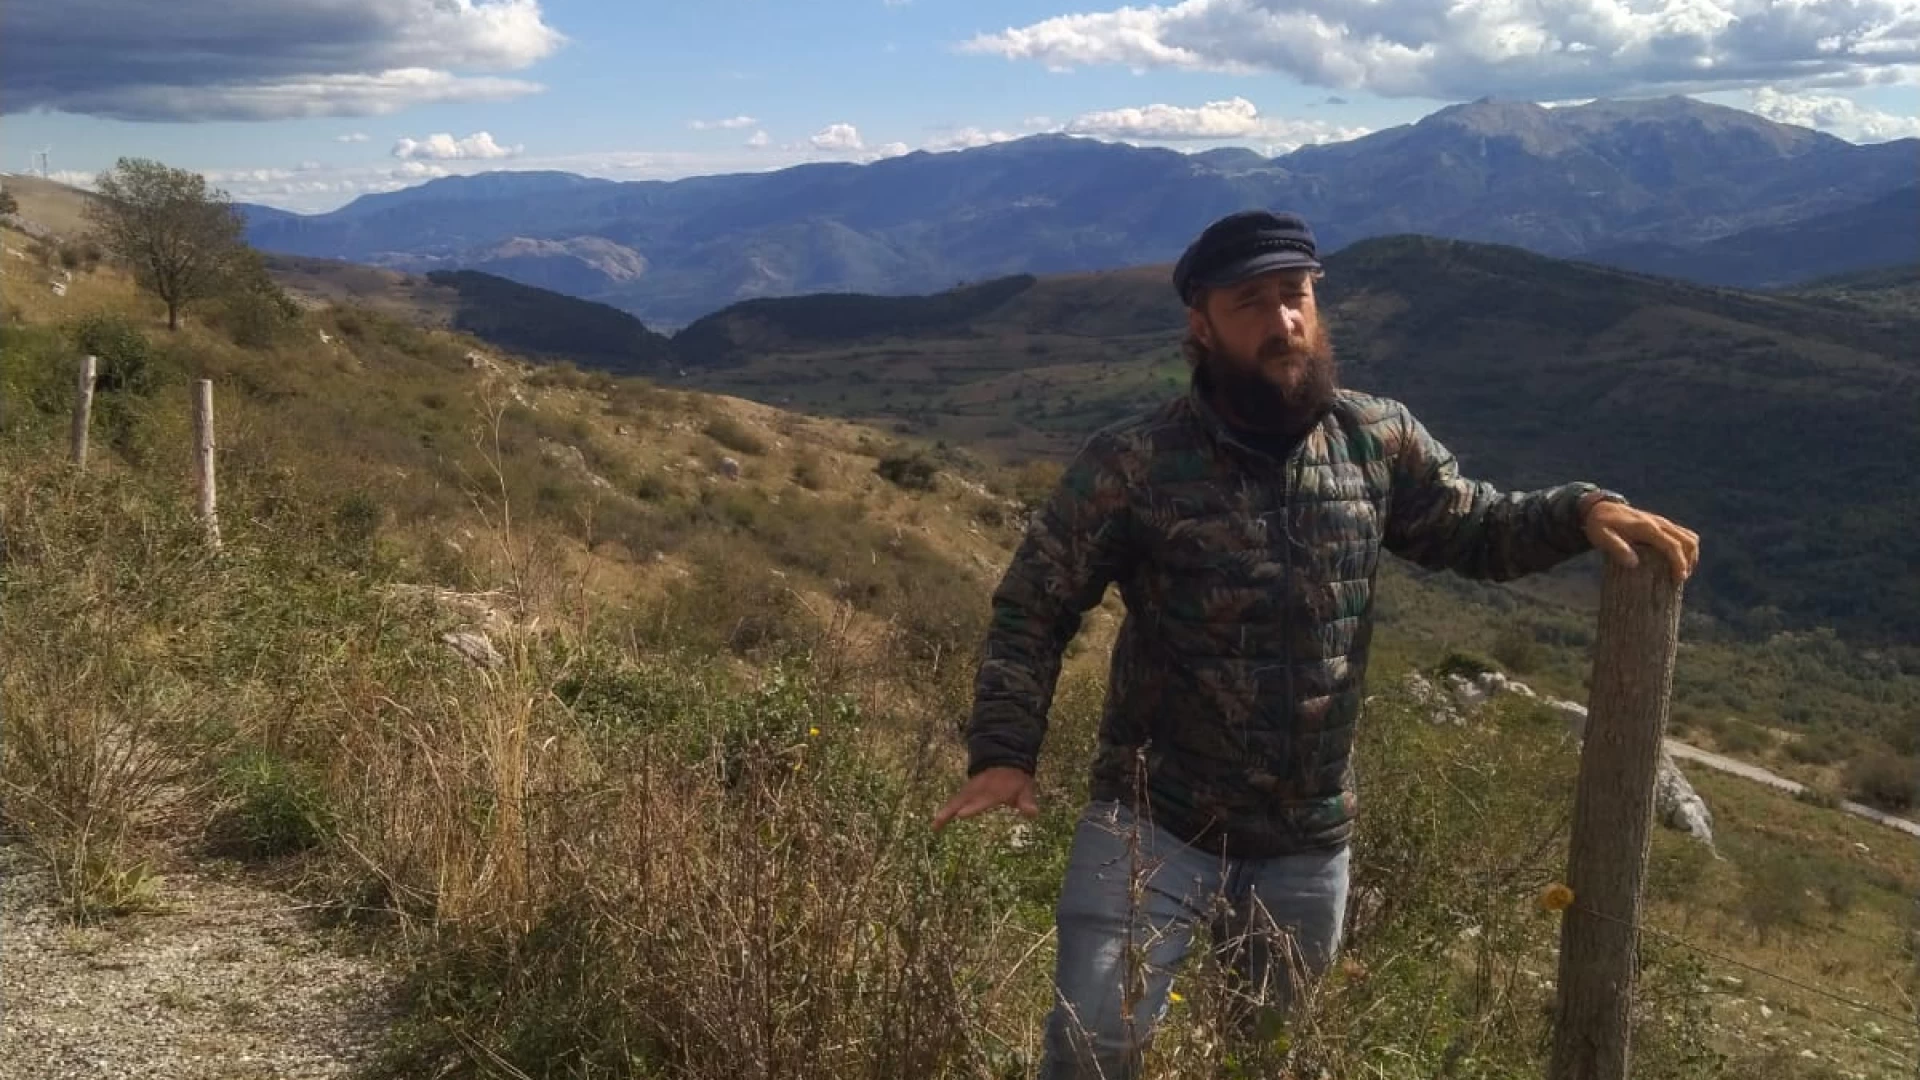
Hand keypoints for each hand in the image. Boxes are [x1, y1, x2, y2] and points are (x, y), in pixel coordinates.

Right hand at [931, 766, 1038, 830]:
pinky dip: (946, 810)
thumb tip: (1033, 813)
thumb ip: (1026, 801)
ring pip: (955, 801)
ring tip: (934, 826)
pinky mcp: (966, 790)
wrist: (1004, 758)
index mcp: (994, 791)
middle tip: (937, 823)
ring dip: (944, 813)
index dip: (972, 807)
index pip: (982, 800)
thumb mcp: (1025, 788)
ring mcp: (971, 789)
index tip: (960, 814)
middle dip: (950, 811)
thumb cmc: (1015, 778)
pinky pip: (955, 801)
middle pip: (961, 801)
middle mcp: (979, 790)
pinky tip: (939, 821)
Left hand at [1582, 496, 1698, 584]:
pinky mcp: (1663, 525)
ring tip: (1680, 573)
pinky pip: (1683, 535)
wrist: (1601, 507)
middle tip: (1679, 580)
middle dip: (1689, 561)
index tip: (1678, 579)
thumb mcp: (1601, 537)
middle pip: (1688, 541)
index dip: (1679, 563)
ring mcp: (1663, 523)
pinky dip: (1686, 549)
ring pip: (1689, 537)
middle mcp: (1659, 523)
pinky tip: (1676, 562)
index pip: (1672, 545)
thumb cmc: (1600, 525)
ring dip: (1690, 556)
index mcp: (1647, 528)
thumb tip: (1634, 563)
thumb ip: (1616, 548)